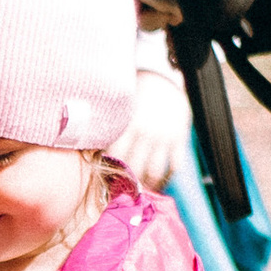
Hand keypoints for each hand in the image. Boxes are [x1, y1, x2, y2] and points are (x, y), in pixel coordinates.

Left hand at [113, 73, 190, 191]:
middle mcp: (146, 133)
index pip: (116, 155)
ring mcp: (164, 138)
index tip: (106, 179)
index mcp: (128, 125)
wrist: (165, 79)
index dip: (111, 169)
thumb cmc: (136, 94)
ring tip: (142, 191)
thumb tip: (91, 147)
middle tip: (123, 191)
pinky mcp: (179, 140)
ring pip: (154, 171)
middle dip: (129, 182)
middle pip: (135, 167)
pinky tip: (161, 182)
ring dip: (148, 184)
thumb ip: (111, 126)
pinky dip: (168, 177)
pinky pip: (174, 166)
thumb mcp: (122, 107)